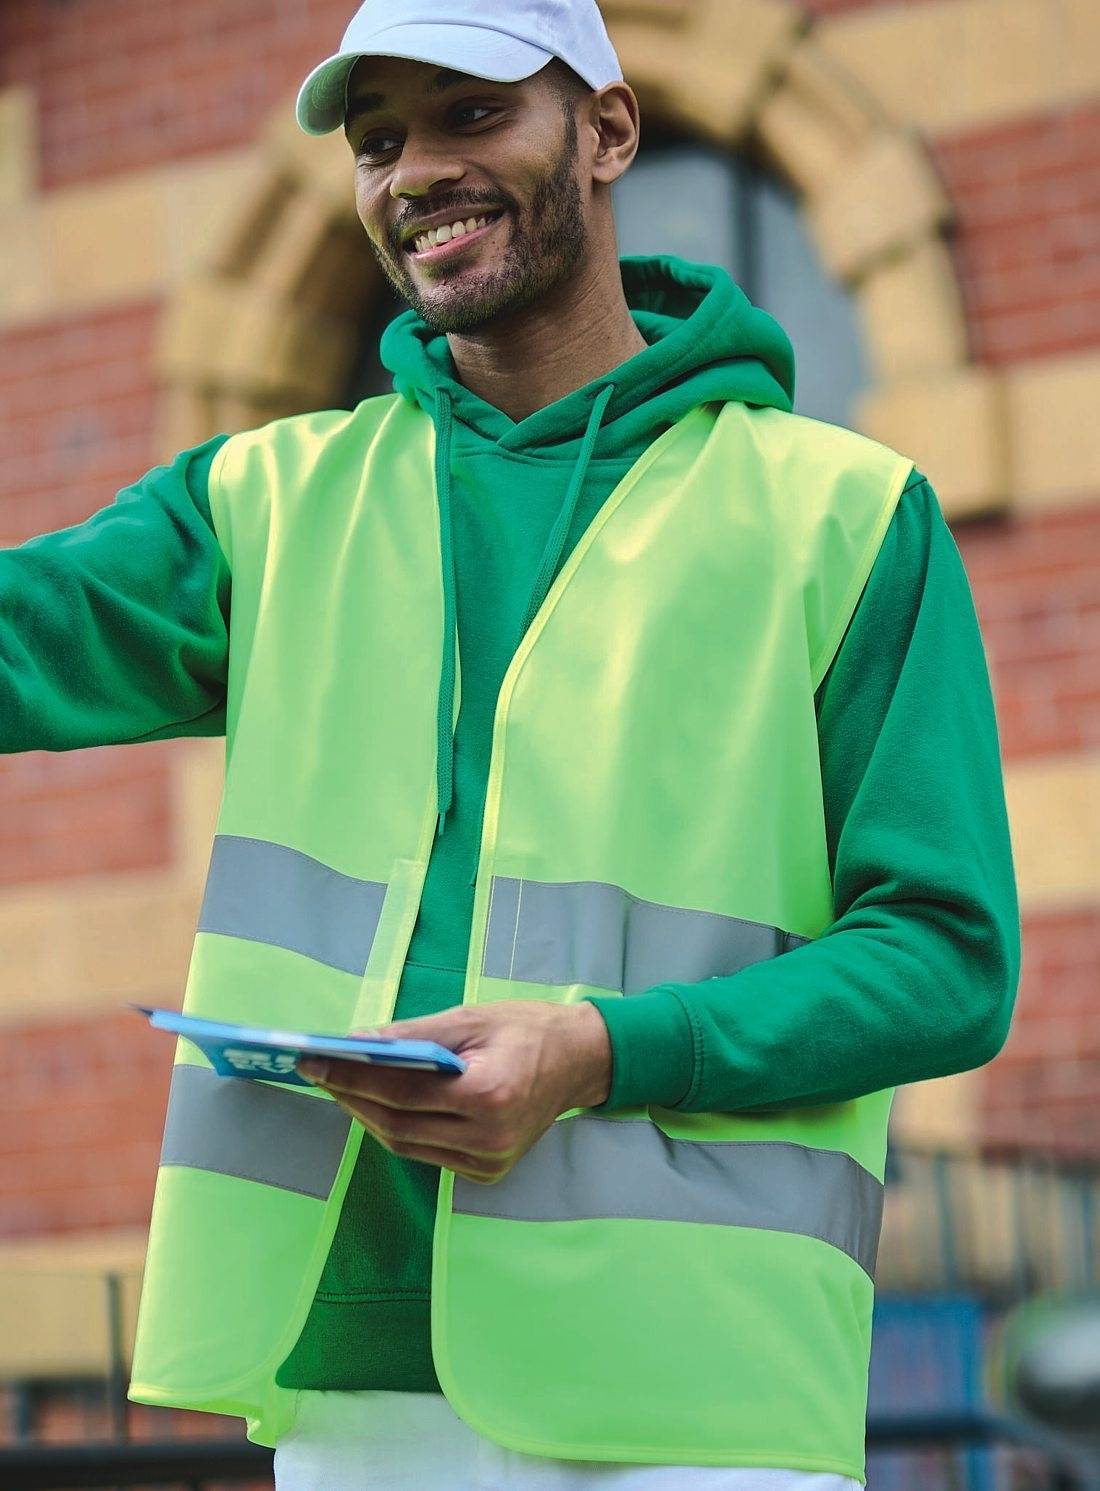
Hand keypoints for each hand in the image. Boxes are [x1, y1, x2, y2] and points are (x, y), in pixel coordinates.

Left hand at [296, 1000, 611, 1184]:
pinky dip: (398, 1129)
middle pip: (397, 1123)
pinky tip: (379, 1104)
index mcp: (489, 1094)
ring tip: (340, 1086)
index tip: (313, 1061)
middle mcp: (488, 1137)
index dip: (352, 1077)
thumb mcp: (470, 1019)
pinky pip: (427, 1153)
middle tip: (318, 1071)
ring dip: (367, 1115)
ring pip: (406, 1145)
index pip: (402, 1091)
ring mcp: (489, 1162)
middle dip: (351, 1096)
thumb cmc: (526, 1029)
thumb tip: (356, 1042)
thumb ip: (412, 1035)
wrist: (581, 1061)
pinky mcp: (487, 1173)